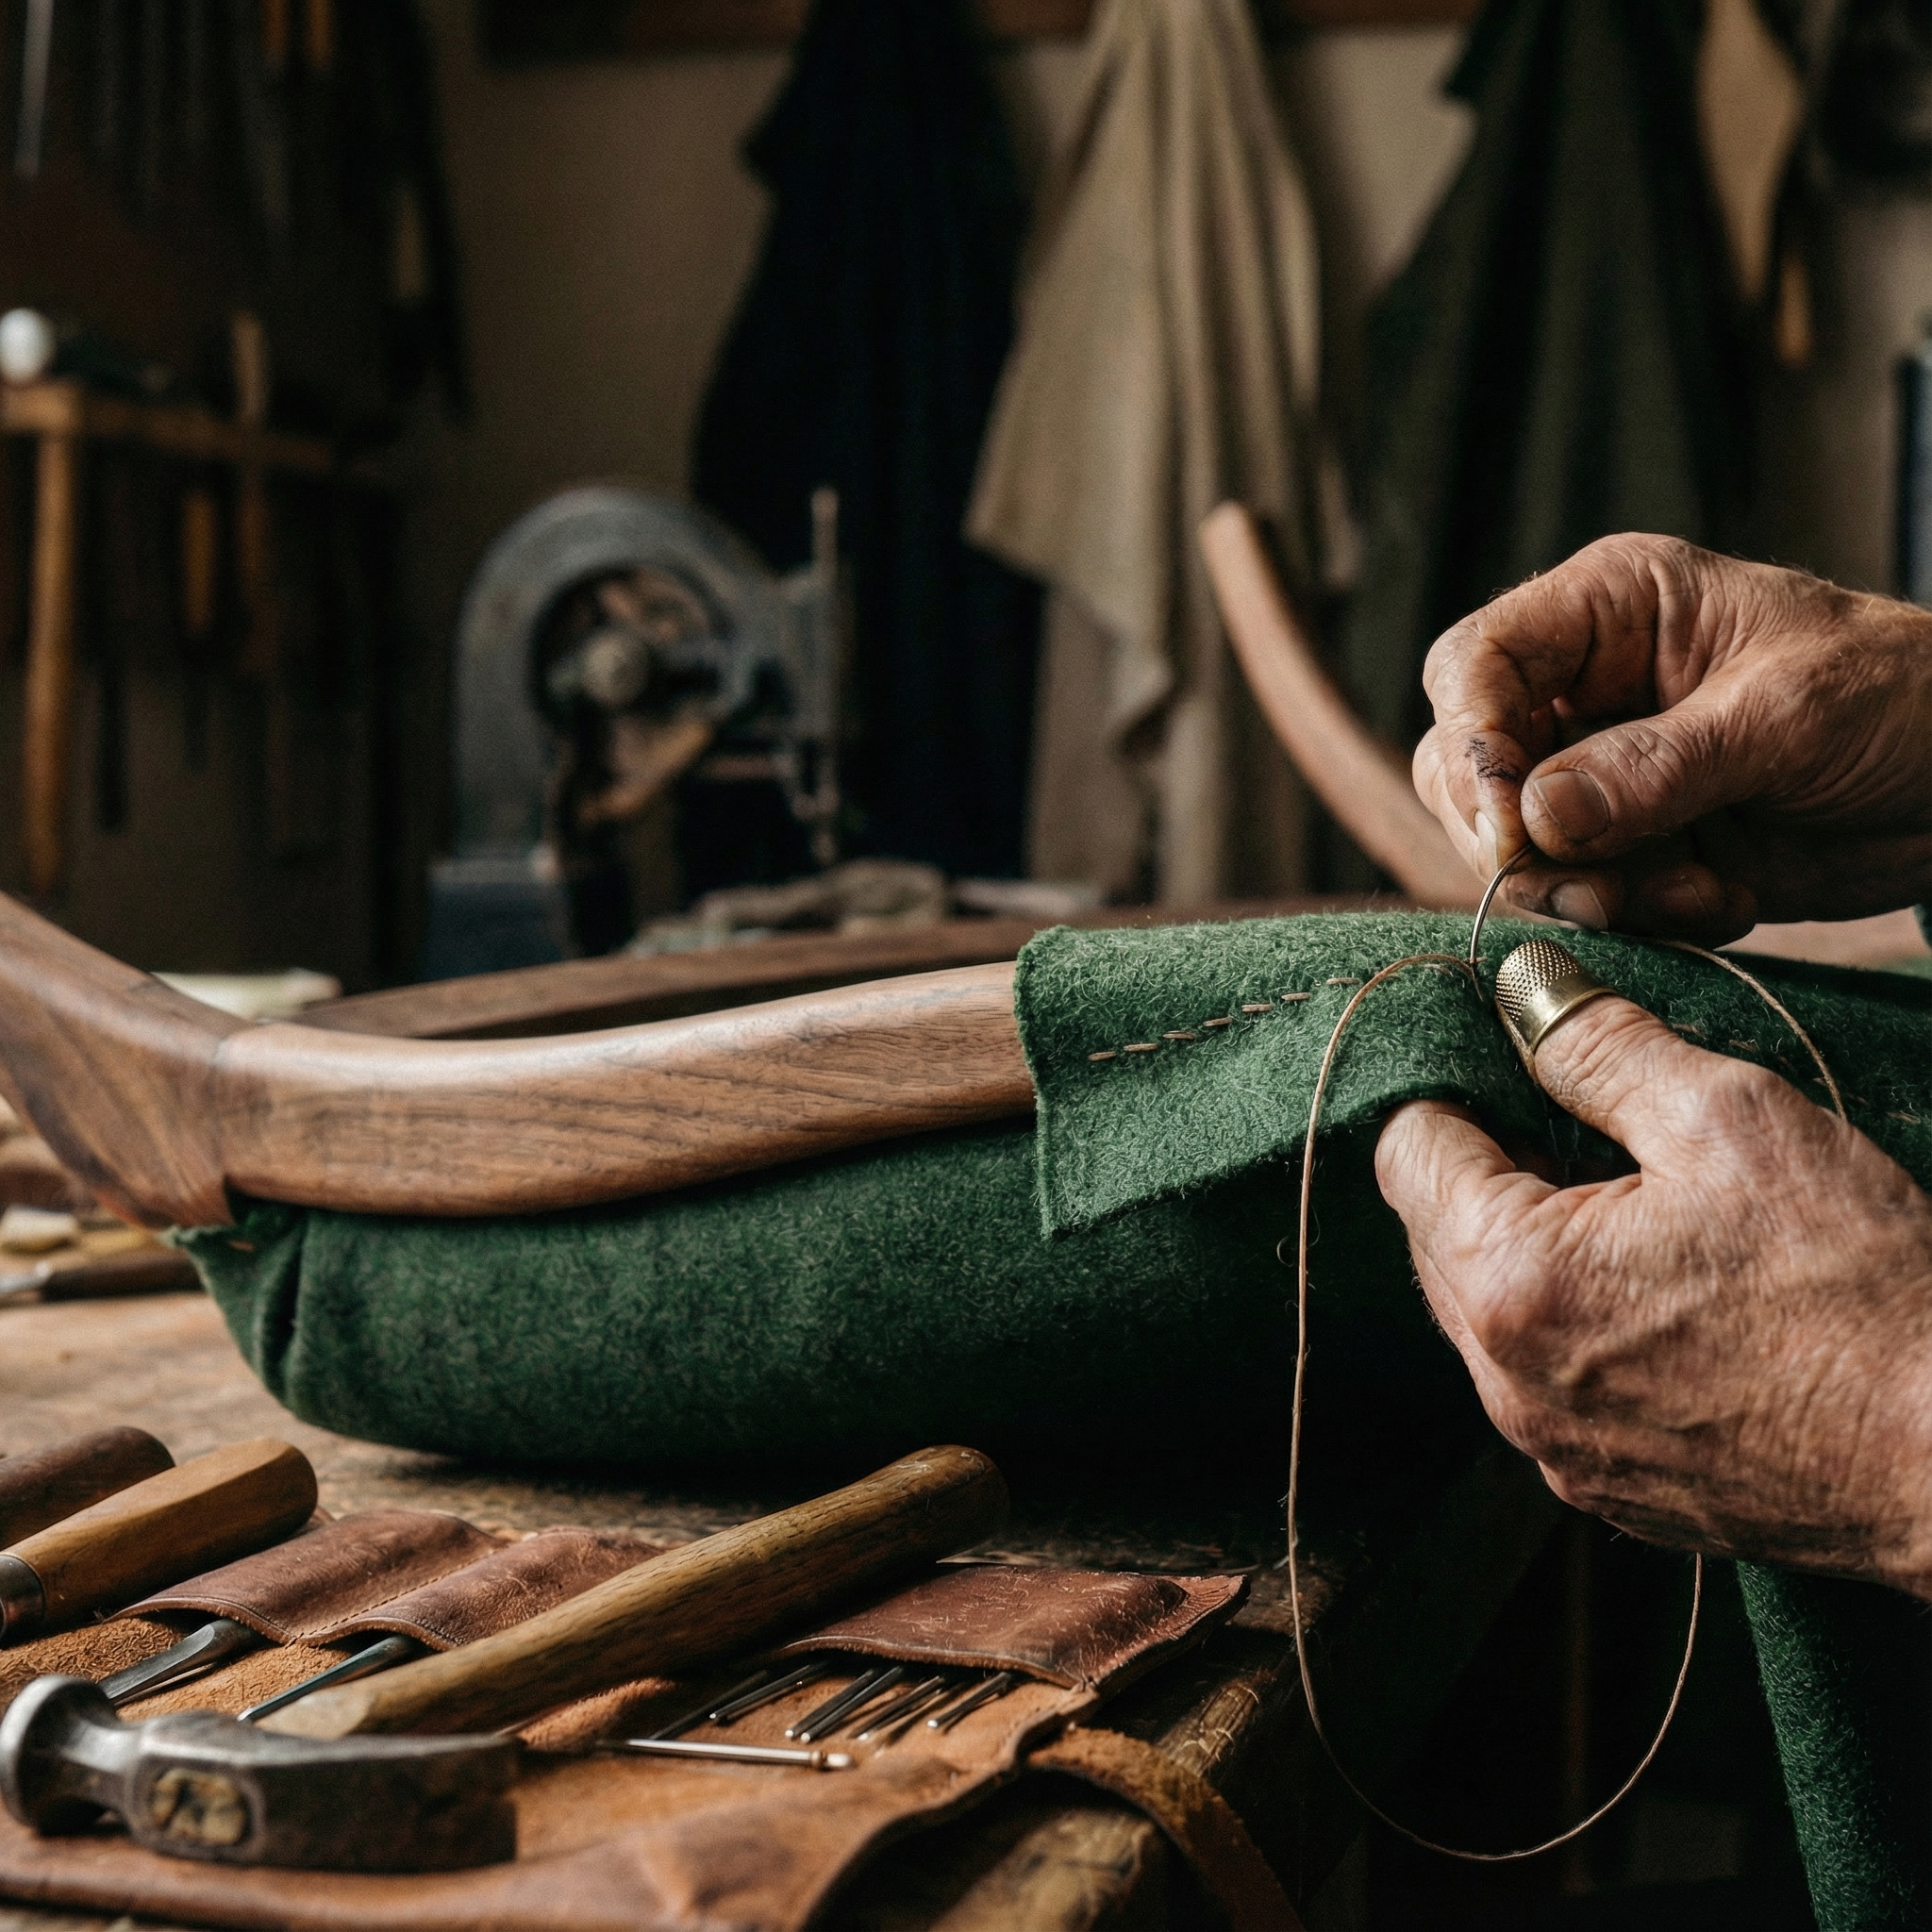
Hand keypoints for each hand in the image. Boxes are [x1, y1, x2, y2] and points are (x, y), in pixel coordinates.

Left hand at [1374, 994, 1931, 1595]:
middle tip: (1598, 1132)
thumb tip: (1520, 985)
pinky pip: (1546, 1382)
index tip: (1522, 1063)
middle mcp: (1505, 1382)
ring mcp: (1552, 1449)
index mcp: (1508, 1281)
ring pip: (1487, 1311)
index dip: (1459, 1085)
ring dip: (1534, 1248)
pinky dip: (1578, 1327)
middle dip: (1494, 1168)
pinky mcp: (1607, 1489)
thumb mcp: (1727, 1118)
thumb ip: (1597, 1044)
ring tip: (1642, 1213)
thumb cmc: (1855, 1288)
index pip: (1406, 1150)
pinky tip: (1668, 1299)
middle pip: (1433, 1234)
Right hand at [1415, 534, 1931, 938]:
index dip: (1472, 745)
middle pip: (1463, 763)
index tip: (1508, 829)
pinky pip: (1577, 894)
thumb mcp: (1787, 716)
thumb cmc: (1902, 698)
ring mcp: (1600, 773)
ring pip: (1509, 843)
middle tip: (1583, 891)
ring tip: (1682, 894)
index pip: (1476, 664)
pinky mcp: (1630, 847)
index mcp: (1611, 609)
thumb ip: (1655, 768)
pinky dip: (1636, 916)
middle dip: (1510, 838)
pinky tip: (1715, 898)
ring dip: (1578, 889)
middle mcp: (1585, 688)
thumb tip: (1534, 817)